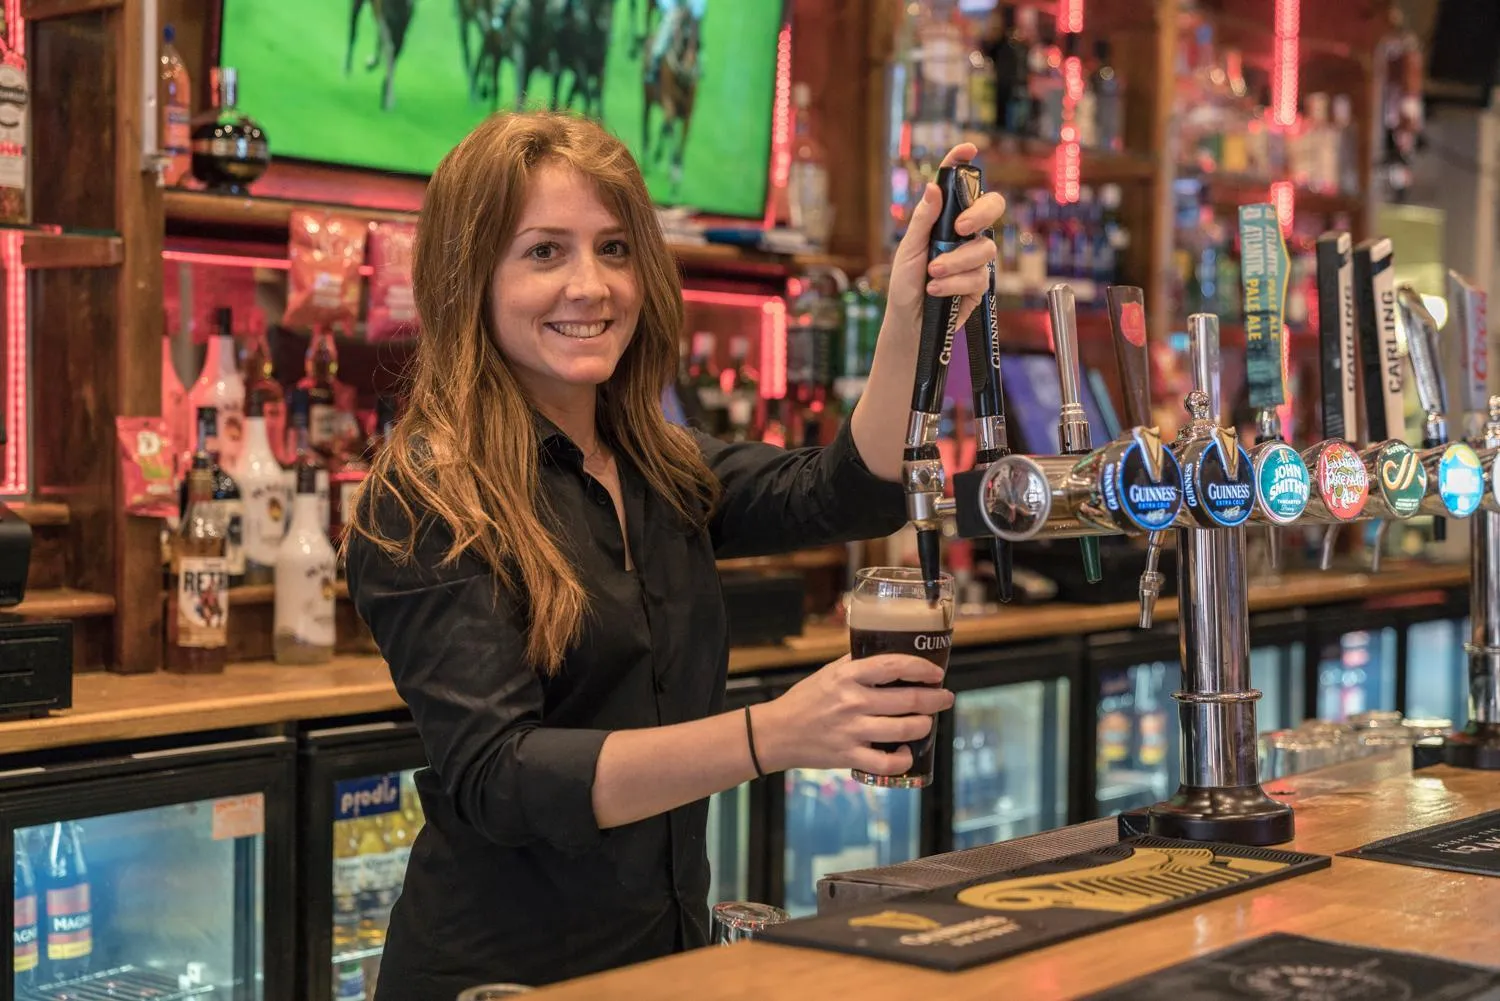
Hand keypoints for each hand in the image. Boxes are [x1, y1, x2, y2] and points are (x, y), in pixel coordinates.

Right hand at [752, 654, 954, 775]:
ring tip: (927, 722)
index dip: (921, 668)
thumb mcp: (828, 673)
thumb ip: (855, 664)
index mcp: (847, 677)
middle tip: (945, 698)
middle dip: (935, 699)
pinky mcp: (849, 757)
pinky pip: (886, 762)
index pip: (893, 666)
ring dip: (924, 725)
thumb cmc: (805, 700)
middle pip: (908, 699)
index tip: (936, 673)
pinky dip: (903, 759)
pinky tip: (906, 752)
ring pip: (904, 729)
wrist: (777, 733)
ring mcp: (851, 731)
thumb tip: (887, 654)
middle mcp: (852, 702)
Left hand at [884, 143, 1006, 346]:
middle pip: (992, 207)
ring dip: (955, 261)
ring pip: (984, 248)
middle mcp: (965, 235)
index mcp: (946, 221)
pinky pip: (979, 276)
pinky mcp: (980, 284)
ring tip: (931, 274)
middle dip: (980, 213)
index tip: (967, 149)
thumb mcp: (908, 250)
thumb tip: (933, 187)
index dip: (963, 164)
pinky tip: (937, 290)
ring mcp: (975, 259)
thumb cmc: (905, 284)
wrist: (910, 323)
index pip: (959, 187)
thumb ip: (923, 220)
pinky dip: (955, 283)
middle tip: (959, 228)